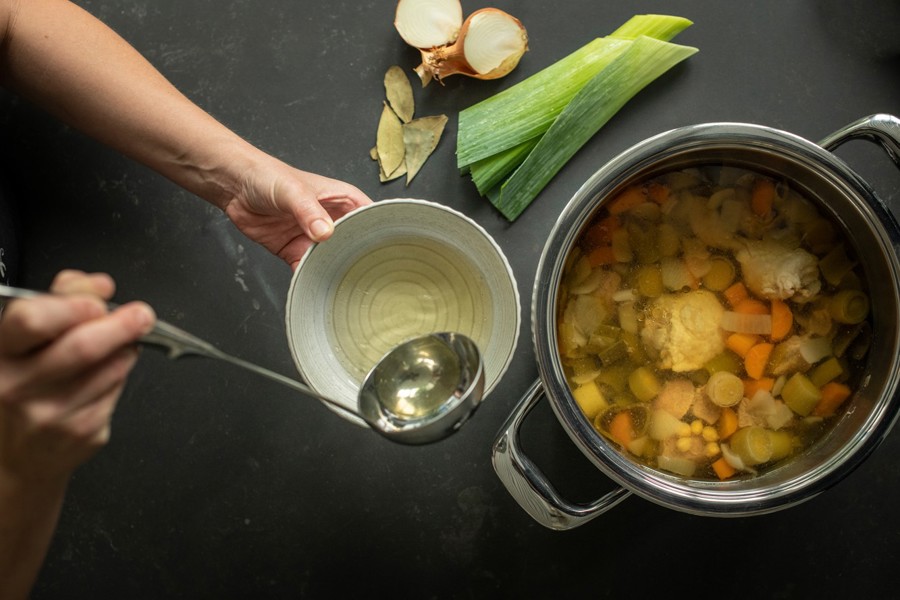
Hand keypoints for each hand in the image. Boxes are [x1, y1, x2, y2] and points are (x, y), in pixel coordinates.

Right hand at [0, 270, 155, 485]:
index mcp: (0, 353)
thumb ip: (60, 301)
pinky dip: (120, 376)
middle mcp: (17, 386)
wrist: (14, 458)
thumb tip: (99, 284)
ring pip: (110, 368)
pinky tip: (105, 377)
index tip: (100, 301)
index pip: (33, 320)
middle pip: (82, 347)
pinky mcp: (81, 433)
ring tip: (121, 345)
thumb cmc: (21, 389)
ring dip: (125, 350)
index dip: (74, 306)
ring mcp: (49, 415)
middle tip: (141, 315)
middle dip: (121, 325)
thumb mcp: (23, 342)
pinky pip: (117, 392)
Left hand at [222, 157, 371, 269]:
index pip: (370, 217)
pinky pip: (307, 269)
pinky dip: (309, 278)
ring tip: (341, 284)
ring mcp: (313, 238)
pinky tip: (313, 284)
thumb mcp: (294, 191)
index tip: (386, 249)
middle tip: (364, 274)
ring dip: (333, 270)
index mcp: (342, 200)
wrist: (234, 186)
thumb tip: (325, 233)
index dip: (379, 232)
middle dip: (357, 258)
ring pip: (332, 260)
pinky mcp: (295, 251)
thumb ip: (309, 212)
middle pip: (353, 244)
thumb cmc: (267, 176)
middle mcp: (331, 220)